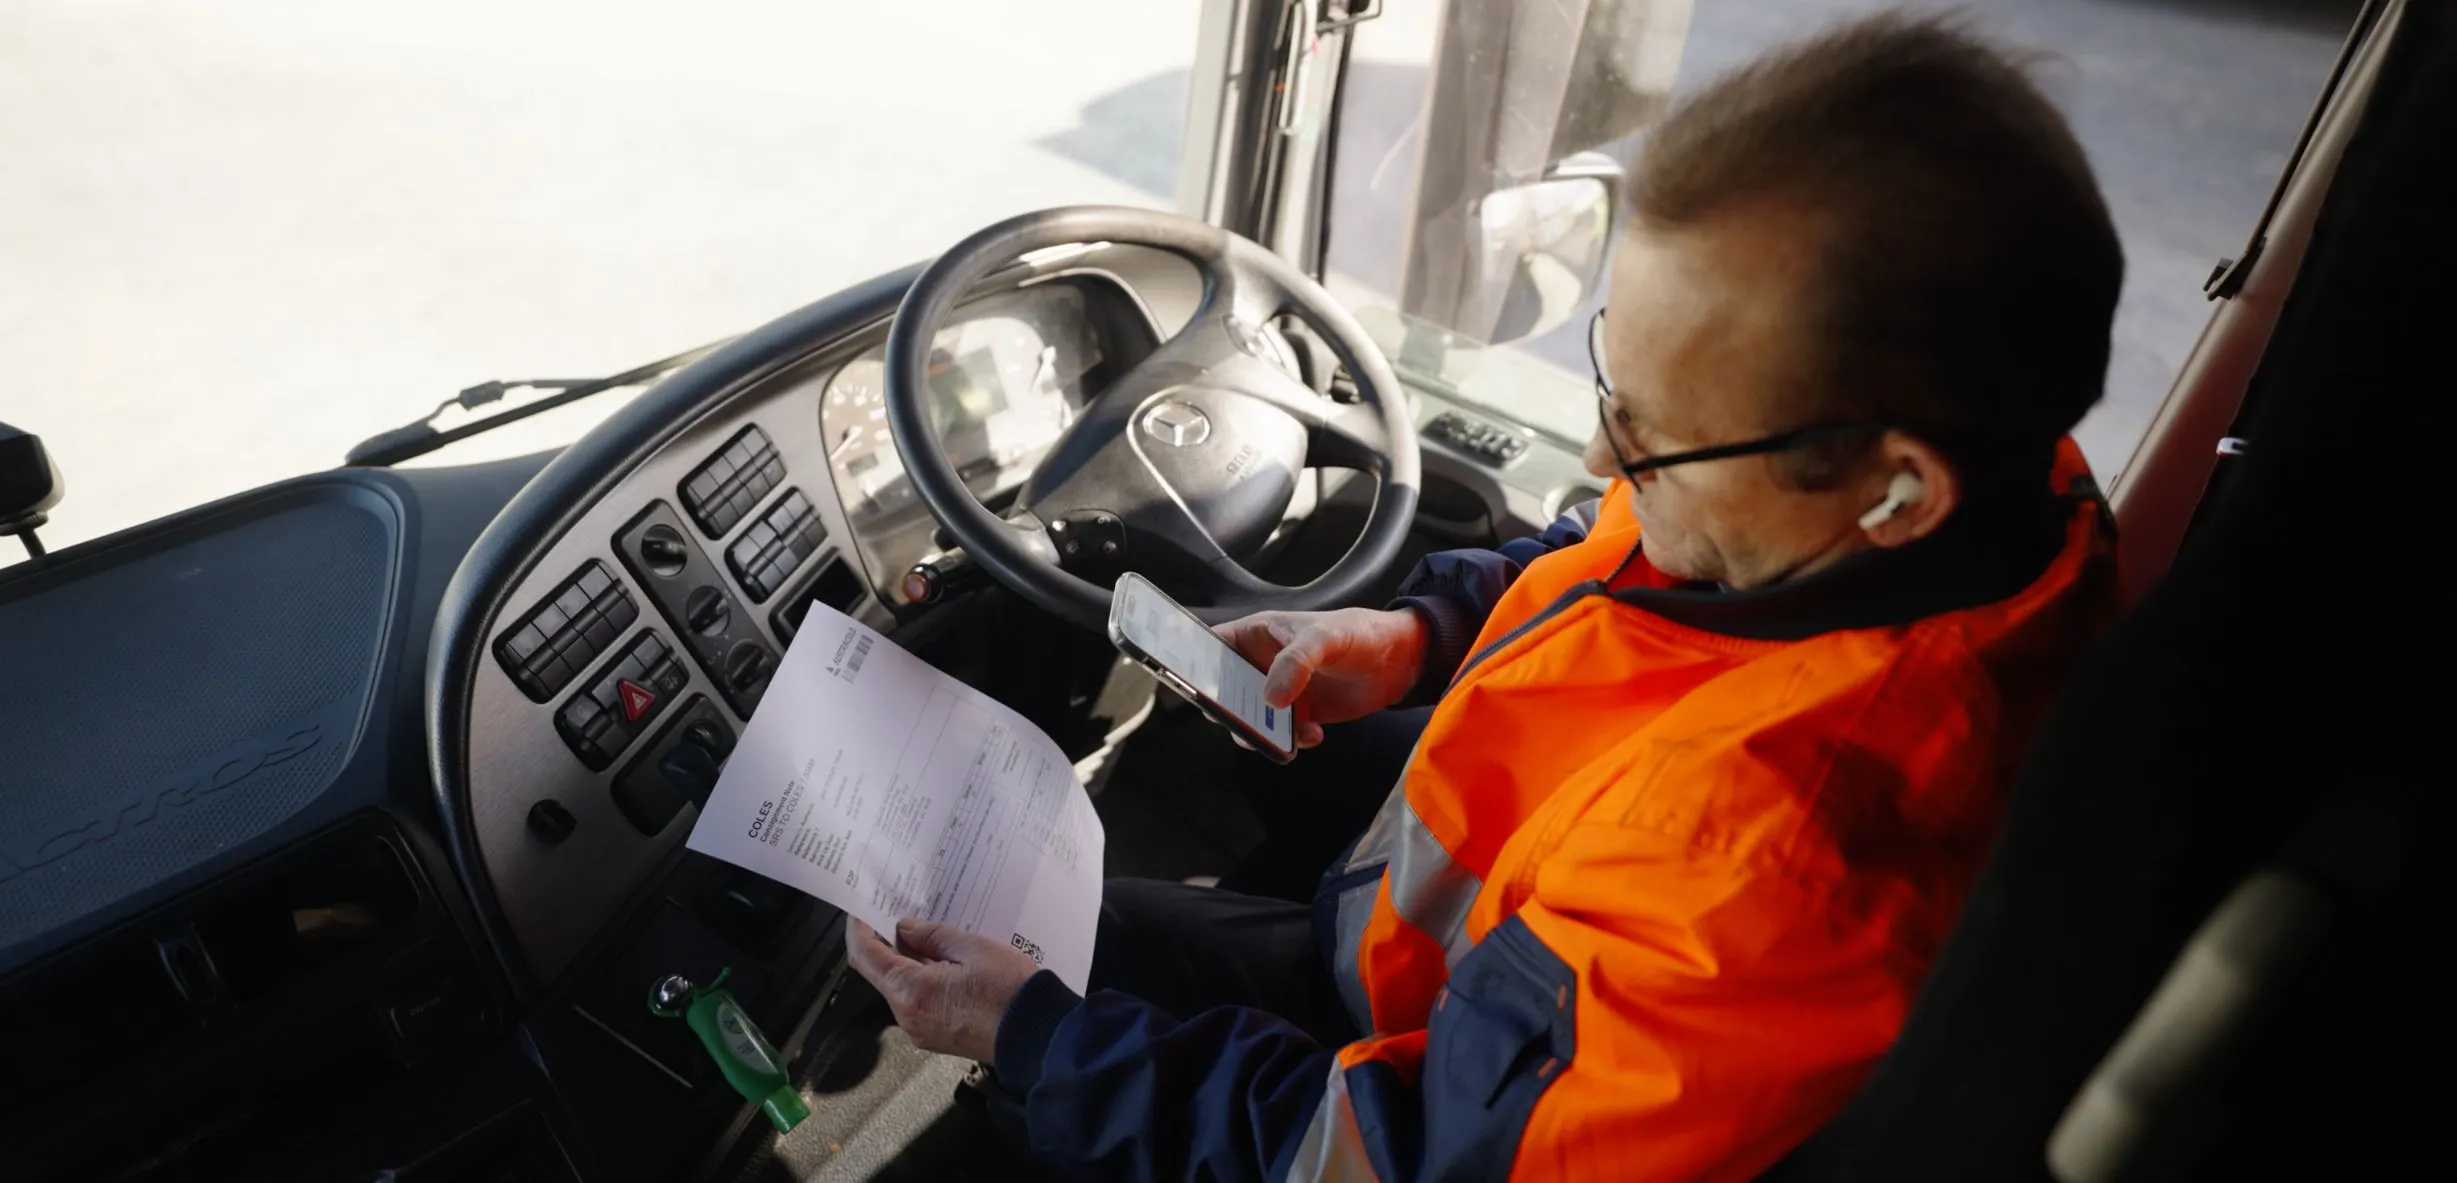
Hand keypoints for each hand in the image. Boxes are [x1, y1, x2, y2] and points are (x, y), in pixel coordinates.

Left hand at [844, 917, 1043, 1062]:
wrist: (1038, 1036)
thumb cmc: (1011, 993)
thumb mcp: (973, 948)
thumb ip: (932, 935)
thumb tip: (905, 929)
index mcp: (912, 992)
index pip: (866, 956)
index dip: (859, 929)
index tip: (863, 910)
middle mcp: (908, 1017)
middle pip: (880, 973)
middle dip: (885, 943)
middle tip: (898, 914)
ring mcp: (921, 1031)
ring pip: (899, 988)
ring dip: (905, 961)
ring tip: (925, 935)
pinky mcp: (936, 1037)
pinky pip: (916, 1003)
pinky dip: (919, 979)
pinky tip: (939, 962)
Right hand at [1212, 608, 1428, 749]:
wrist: (1398, 662)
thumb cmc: (1358, 633)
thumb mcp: (1325, 638)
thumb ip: (1296, 662)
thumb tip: (1270, 699)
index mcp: (1255, 634)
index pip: (1210, 646)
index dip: (1194, 663)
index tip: (1193, 686)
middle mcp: (1259, 664)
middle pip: (1223, 691)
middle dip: (1228, 710)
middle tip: (1244, 723)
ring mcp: (1277, 692)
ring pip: (1248, 719)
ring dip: (1260, 733)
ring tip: (1285, 737)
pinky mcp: (1297, 715)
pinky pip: (1278, 735)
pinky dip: (1289, 742)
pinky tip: (1314, 735)